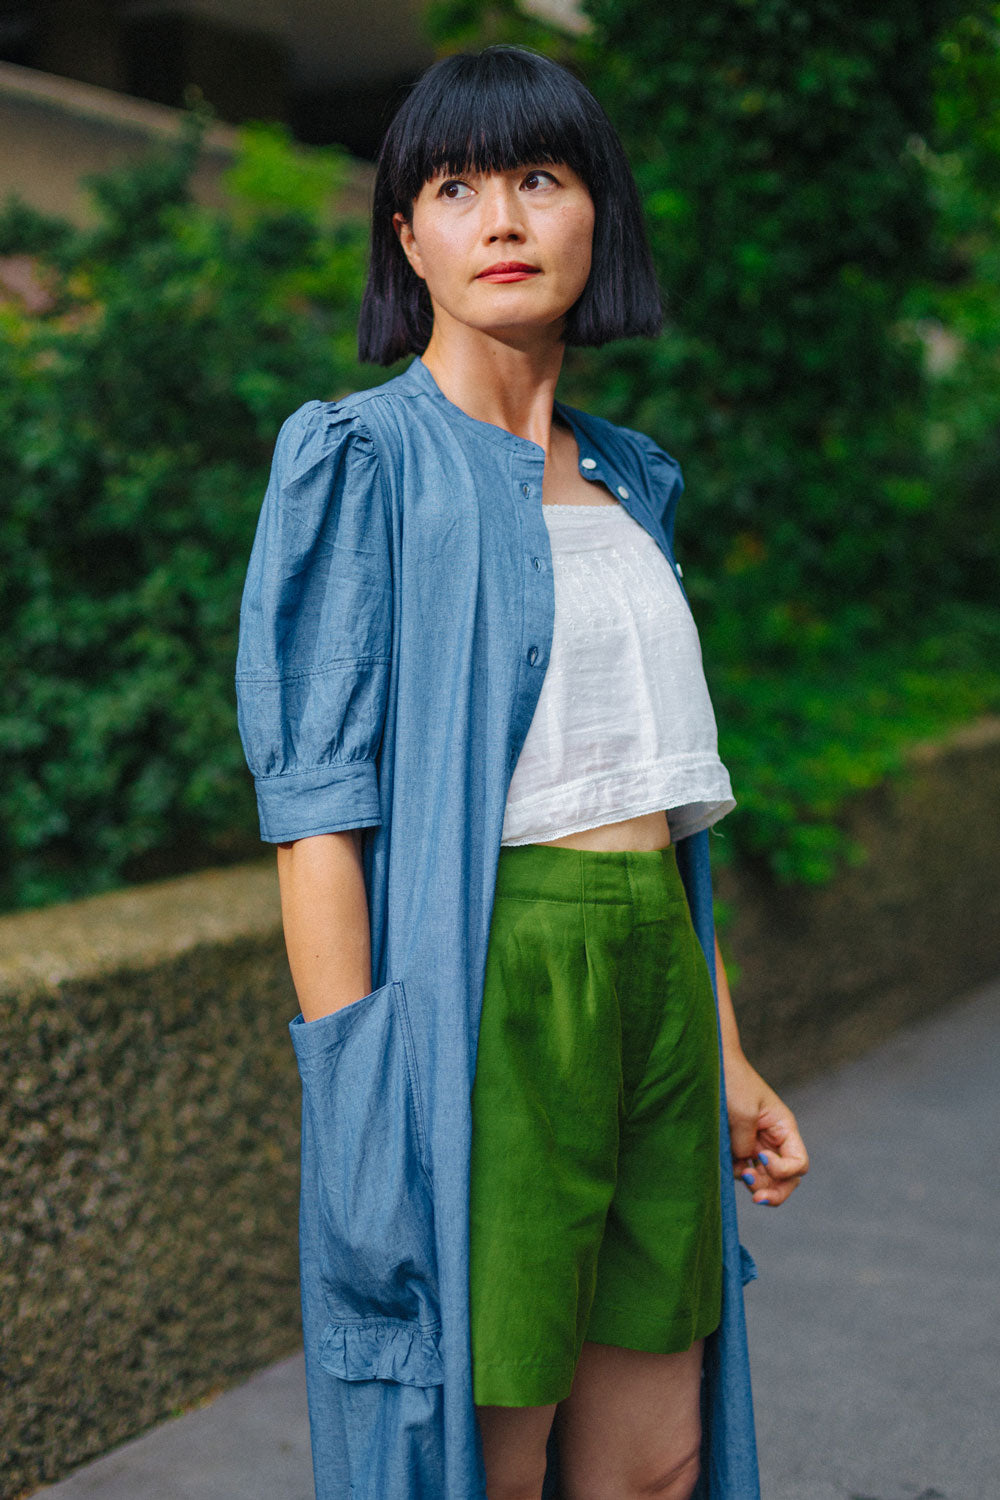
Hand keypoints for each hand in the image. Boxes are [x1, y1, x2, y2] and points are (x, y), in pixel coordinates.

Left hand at [723, 1051, 808, 1206]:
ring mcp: (757, 1145)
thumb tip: (744, 1164)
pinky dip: (740, 1175)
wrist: (711, 1067)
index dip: (784, 1171)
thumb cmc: (732, 1082)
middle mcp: (774, 1140)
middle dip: (775, 1192)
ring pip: (767, 1179)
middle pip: (787, 1179)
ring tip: (743, 1175)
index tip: (761, 1158)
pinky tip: (731, 1167)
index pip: (799, 1164)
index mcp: (784, 1128)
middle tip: (756, 1197)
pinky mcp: (739, 1146)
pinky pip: (746, 1171)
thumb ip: (746, 1144)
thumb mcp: (744, 1113)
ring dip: (757, 1185)